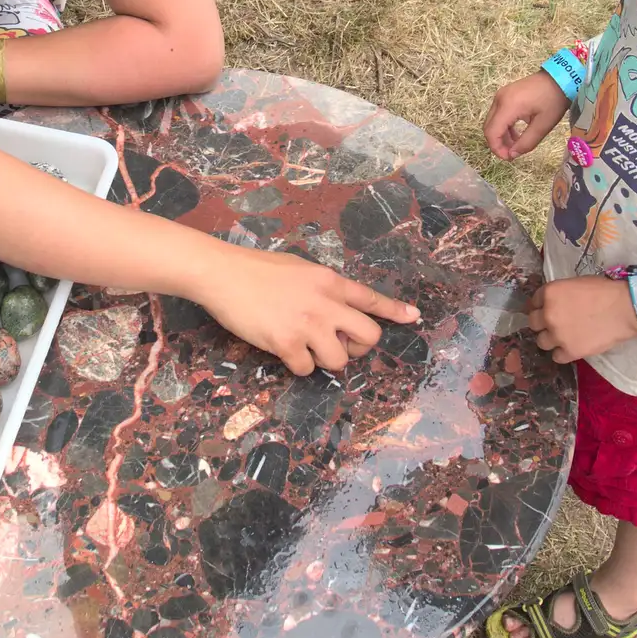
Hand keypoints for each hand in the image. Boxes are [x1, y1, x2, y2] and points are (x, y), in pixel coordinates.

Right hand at [194, 247, 418, 375]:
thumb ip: (321, 287)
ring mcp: (308, 325)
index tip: (414, 317)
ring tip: (305, 347)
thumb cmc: (256, 268)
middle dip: (358, 347)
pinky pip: (307, 369)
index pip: (370, 298)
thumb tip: (334, 305)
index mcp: (329, 281)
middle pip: (369, 336)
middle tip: (339, 344)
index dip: (395, 311)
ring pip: (340, 360)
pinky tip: (284, 350)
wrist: (223, 274)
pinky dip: (298, 365)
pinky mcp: (287, 344)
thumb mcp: (299, 268)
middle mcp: (326, 303)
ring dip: (326, 359)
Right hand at [482, 71, 570, 160]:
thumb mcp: (543, 125)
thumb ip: (527, 142)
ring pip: (492, 121)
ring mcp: (501, 95)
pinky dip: (503, 126)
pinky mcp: (505, 94)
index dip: (497, 149)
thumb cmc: (554, 101)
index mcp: (508, 106)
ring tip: (517, 144)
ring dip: (501, 136)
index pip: (491, 132)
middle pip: (488, 127)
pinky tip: (516, 132)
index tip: (509, 158)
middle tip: (513, 153)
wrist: (560, 78)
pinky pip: (498, 114)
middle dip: (498, 143)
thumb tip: (512, 155)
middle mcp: (499, 100)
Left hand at [526, 275, 636, 362]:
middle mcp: (548, 315)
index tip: (546, 310)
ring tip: (564, 337)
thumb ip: (559, 294)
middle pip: (533, 323)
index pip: (533, 302)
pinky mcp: (570, 351)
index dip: (540, 306)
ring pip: (541, 342)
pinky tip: (571, 347)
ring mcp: (558, 335)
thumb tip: (552, 302)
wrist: (625, 309)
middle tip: (555, 324)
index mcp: (549, 293)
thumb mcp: (575, 284)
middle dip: (542, 323)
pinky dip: (562, 353)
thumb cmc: (604, 291)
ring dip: (550, 340)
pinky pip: (556, 357)